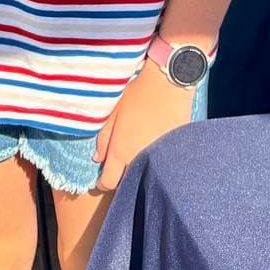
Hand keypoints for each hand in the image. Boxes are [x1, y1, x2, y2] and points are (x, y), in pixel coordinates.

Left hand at [93, 63, 194, 191]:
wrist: (168, 85)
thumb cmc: (137, 95)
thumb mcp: (113, 113)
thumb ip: (103, 138)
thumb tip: (97, 158)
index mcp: (121, 151)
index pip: (109, 182)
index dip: (102, 183)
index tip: (101, 180)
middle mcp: (139, 159)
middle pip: (128, 182)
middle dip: (121, 178)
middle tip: (119, 167)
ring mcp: (158, 157)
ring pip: (145, 174)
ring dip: (139, 171)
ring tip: (136, 158)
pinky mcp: (172, 151)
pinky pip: (160, 163)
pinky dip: (155, 161)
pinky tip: (153, 150)